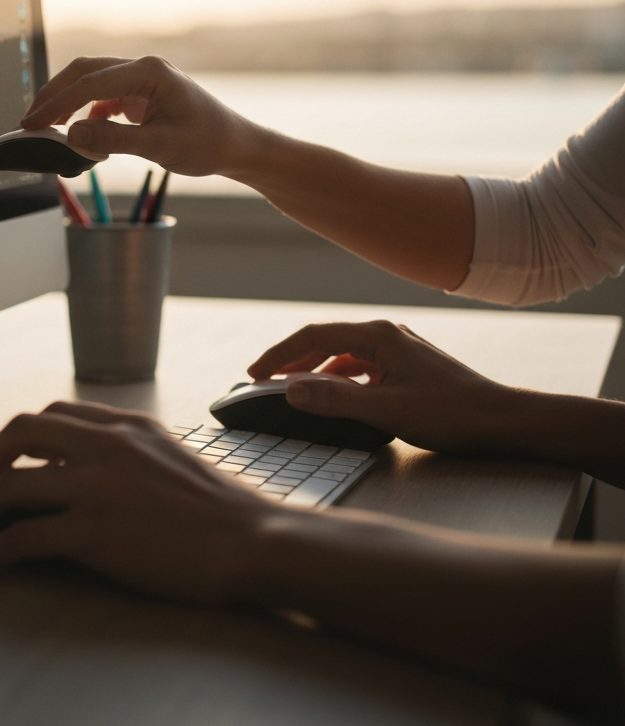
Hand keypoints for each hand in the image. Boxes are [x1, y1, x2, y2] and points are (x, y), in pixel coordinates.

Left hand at [0, 401, 281, 601]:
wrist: (252, 540)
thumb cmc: (221, 509)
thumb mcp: (172, 458)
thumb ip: (131, 453)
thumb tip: (91, 468)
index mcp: (126, 426)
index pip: (54, 415)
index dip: (18, 439)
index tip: (3, 463)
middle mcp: (105, 445)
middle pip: (20, 432)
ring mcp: (96, 485)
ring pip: (9, 487)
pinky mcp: (92, 530)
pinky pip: (21, 537)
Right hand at [21, 56, 262, 177]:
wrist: (235, 145)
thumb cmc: (207, 143)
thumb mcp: (160, 146)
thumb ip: (113, 140)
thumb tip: (72, 136)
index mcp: (149, 72)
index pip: (90, 81)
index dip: (57, 103)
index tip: (33, 123)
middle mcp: (143, 68)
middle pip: (84, 72)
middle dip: (54, 95)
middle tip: (29, 122)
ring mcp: (142, 79)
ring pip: (91, 82)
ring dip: (67, 103)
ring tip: (47, 129)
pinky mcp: (141, 93)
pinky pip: (104, 97)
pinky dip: (86, 113)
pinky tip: (80, 134)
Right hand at [247, 320, 524, 453]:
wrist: (501, 420)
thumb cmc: (450, 412)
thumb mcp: (385, 410)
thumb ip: (334, 400)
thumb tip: (289, 392)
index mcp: (378, 335)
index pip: (314, 336)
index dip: (279, 355)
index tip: (254, 374)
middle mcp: (385, 334)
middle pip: (325, 341)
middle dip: (292, 361)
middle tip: (263, 382)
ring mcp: (397, 350)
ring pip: (342, 356)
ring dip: (314, 372)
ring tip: (291, 391)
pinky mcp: (405, 367)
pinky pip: (360, 368)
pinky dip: (338, 381)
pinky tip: (332, 398)